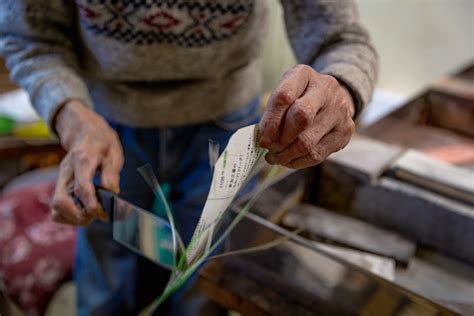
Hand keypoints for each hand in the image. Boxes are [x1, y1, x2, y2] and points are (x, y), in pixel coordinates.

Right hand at [51, 100, 123, 224]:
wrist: (84, 131)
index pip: (82, 188)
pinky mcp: (60, 186)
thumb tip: (113, 193)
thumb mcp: (113, 152)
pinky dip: (69, 216)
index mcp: (82, 160)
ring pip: (56, 208)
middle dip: (80, 216)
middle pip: (60, 202)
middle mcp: (67, 172)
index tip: (105, 214)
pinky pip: (57, 209)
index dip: (93, 206)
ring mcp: (61, 179)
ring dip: (74, 218)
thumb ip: (112, 173)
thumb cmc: (102, 142)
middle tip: (98, 214)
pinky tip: (85, 210)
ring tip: (92, 213)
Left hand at [259, 65, 355, 168]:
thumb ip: (273, 112)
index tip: (263, 139)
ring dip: (287, 154)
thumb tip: (265, 140)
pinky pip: (317, 154)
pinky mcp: (345, 130)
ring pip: (307, 142)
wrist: (332, 98)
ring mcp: (339, 110)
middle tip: (270, 148)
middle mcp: (326, 88)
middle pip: (300, 118)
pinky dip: (298, 162)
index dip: (271, 121)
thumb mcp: (284, 94)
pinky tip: (288, 160)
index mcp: (304, 74)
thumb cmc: (299, 98)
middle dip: (281, 139)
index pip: (284, 96)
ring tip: (276, 156)